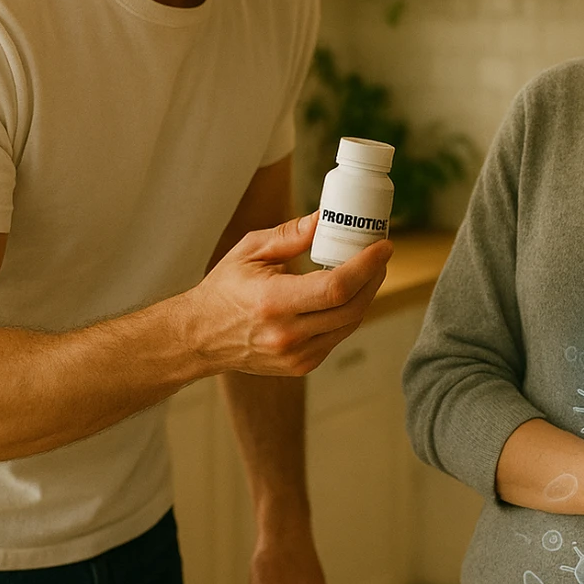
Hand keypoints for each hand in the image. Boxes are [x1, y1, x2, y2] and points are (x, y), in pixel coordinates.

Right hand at [180, 212, 390, 378]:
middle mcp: (287, 334)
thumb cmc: (223, 289)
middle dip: (374, 278)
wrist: (200, 337)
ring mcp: (296, 356)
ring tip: (369, 271)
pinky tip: (347, 294)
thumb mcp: (250, 251)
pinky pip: (337, 337)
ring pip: (350, 324)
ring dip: (366, 296)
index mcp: (272, 302)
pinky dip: (348, 314)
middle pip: (352, 308)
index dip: (366, 266)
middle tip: (381, 255)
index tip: (383, 246)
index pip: (335, 287)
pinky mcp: (301, 366)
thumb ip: (290, 235)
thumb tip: (325, 218)